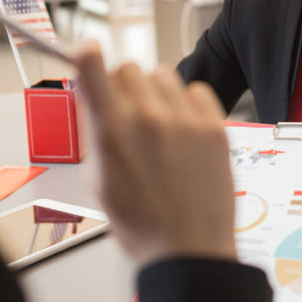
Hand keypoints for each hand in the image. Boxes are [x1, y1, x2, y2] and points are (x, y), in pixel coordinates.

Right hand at [75, 43, 235, 266]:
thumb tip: (93, 101)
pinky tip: (184, 129)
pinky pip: (196, 91)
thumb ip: (96, 135)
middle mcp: (148, 119)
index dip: (87, 56)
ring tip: (159, 126)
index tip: (87, 52)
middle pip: (129, 68)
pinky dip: (187, 103)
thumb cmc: (144, 225)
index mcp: (112, 132)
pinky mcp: (215, 127)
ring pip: (163, 75)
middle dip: (123, 85)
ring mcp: (184, 121)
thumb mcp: (100, 182)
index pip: (93, 68)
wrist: (189, 248)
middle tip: (127, 110)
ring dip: (156, 92)